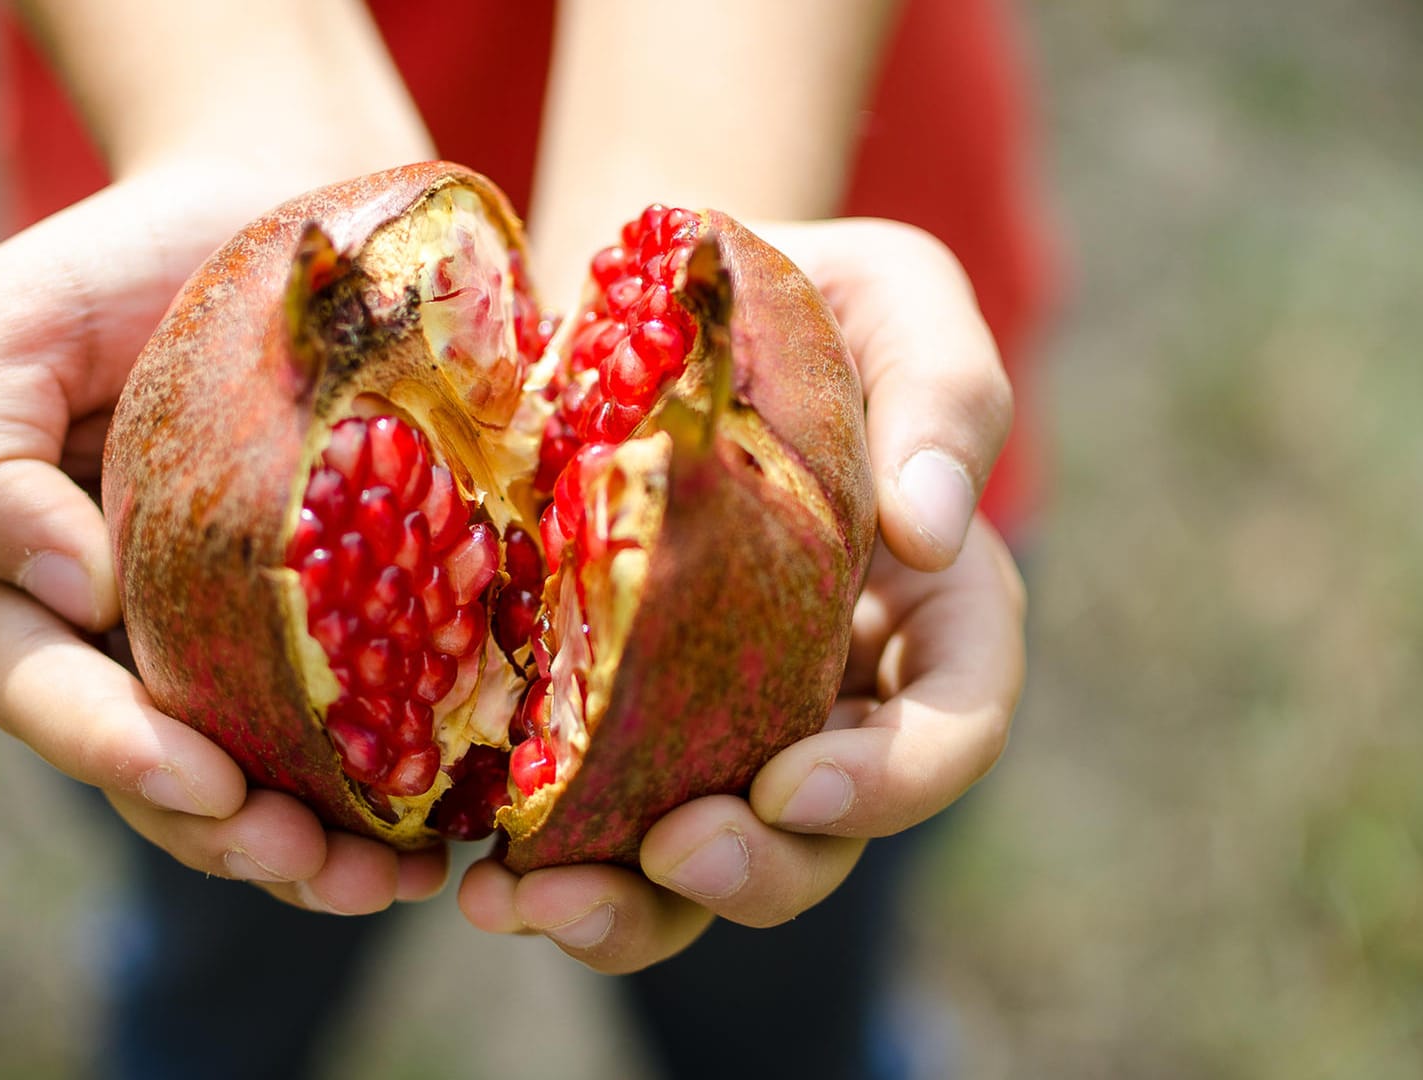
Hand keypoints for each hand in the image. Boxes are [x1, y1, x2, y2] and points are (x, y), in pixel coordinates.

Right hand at [0, 162, 447, 912]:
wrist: (289, 203)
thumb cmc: (139, 258)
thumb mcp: (7, 321)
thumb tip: (68, 592)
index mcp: (31, 583)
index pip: (45, 689)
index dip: (109, 748)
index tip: (196, 775)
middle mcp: (128, 638)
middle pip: (154, 772)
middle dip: (224, 831)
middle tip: (301, 856)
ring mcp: (234, 646)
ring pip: (256, 785)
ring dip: (314, 852)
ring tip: (388, 880)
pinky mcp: (344, 632)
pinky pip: (354, 737)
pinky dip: (393, 794)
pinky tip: (448, 833)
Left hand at [456, 220, 1025, 971]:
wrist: (638, 297)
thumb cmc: (792, 287)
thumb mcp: (895, 297)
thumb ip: (947, 395)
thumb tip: (934, 533)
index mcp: (930, 613)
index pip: (953, 726)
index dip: (892, 781)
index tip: (792, 781)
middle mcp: (830, 694)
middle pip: (823, 835)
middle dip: (757, 870)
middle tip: (673, 855)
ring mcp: (716, 720)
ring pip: (699, 868)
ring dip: (628, 912)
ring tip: (528, 904)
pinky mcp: (604, 718)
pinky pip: (585, 824)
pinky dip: (539, 864)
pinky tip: (469, 872)